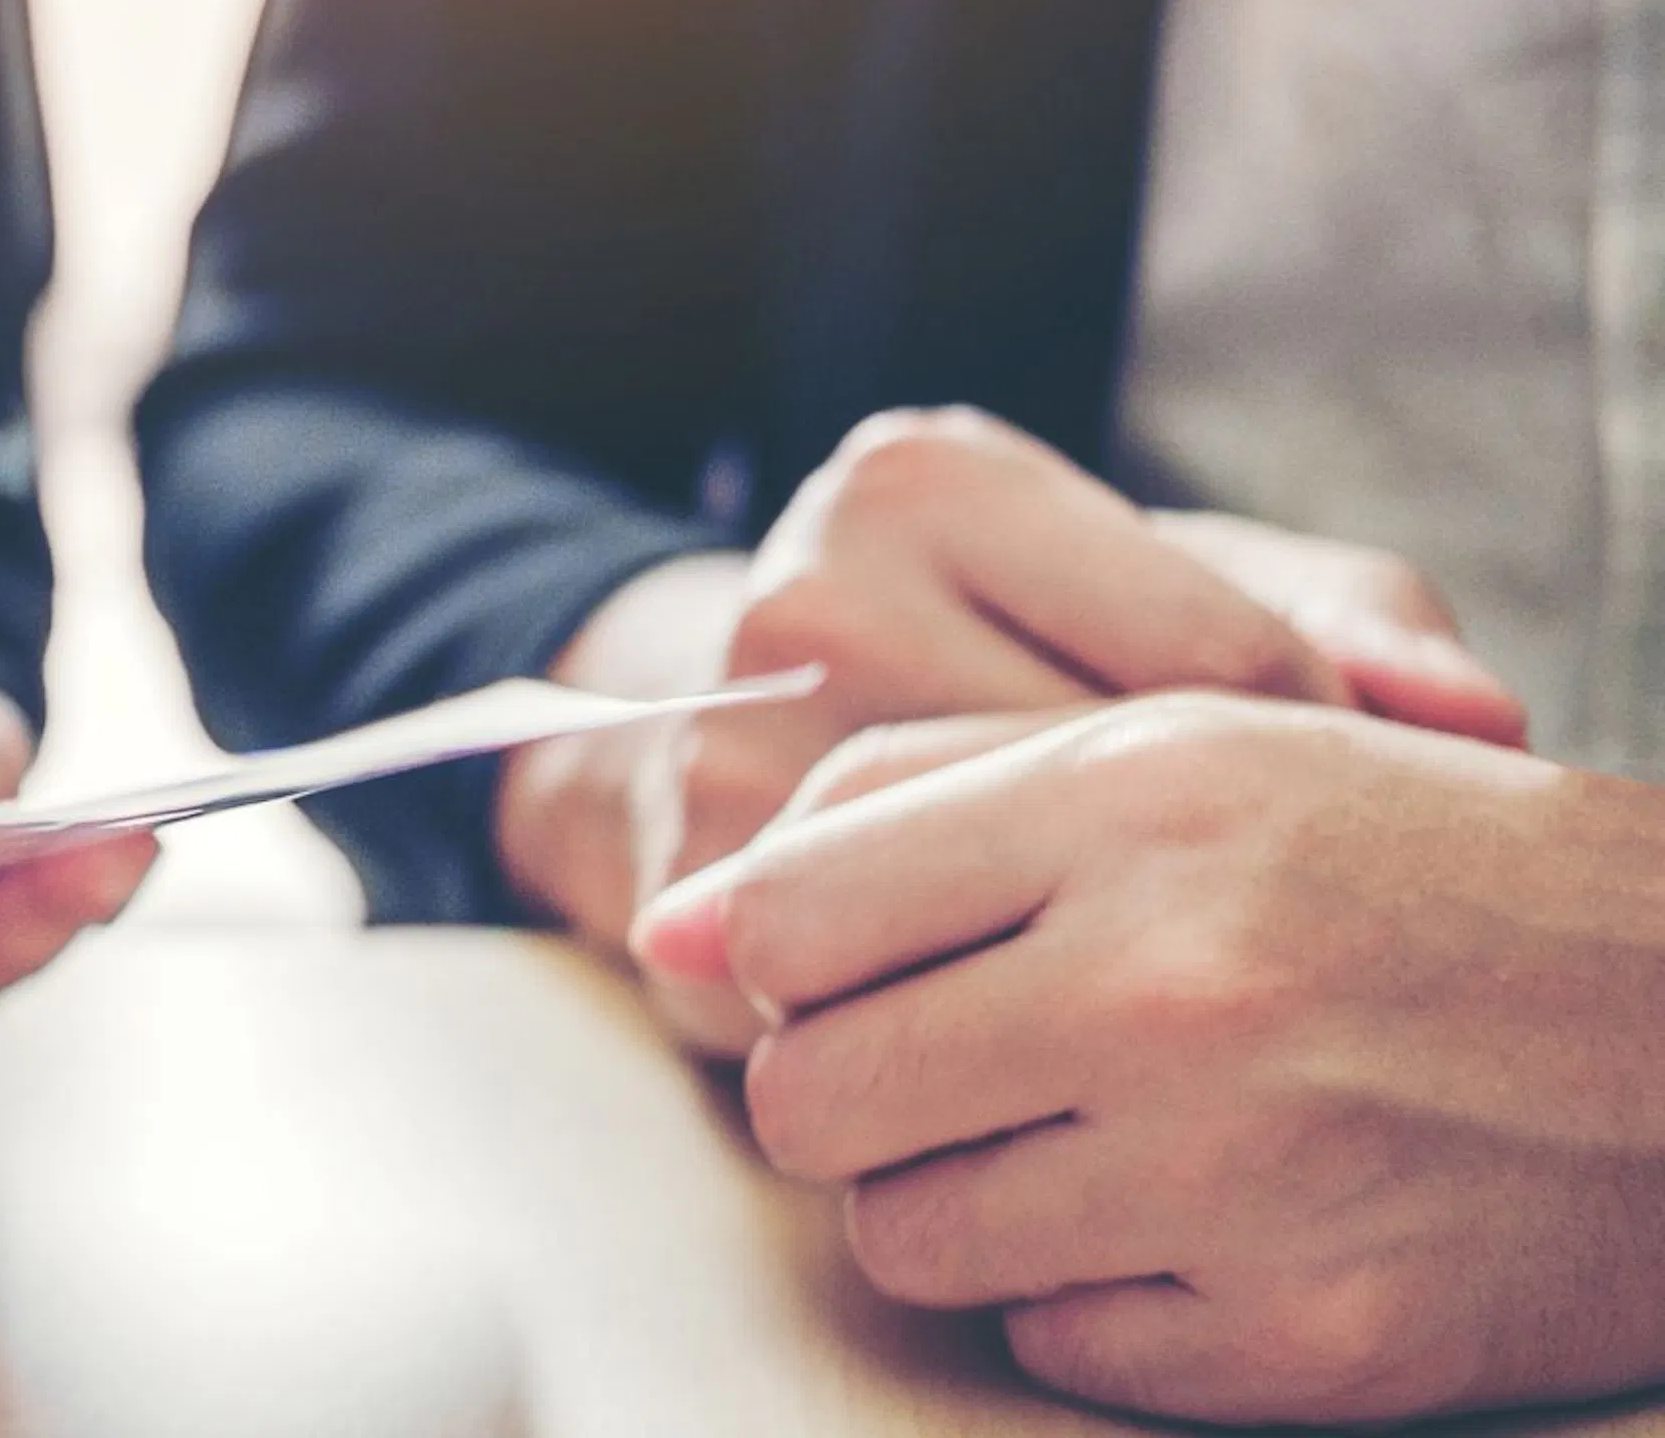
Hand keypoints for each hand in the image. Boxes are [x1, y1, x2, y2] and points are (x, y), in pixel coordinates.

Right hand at [502, 407, 1524, 1049]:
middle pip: (1106, 791)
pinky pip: (900, 999)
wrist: (708, 732)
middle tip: (1242, 920)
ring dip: (1088, 962)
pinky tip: (1019, 1005)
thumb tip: (1484, 721)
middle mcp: (811, 588)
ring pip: (1004, 910)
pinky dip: (979, 1022)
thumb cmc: (988, 653)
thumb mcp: (1153, 584)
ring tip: (1131, 964)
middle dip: (1199, 876)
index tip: (1305, 823)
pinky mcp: (688, 887)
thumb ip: (1343, 620)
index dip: (1304, 768)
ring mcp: (729, 740)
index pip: (1214, 654)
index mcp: (928, 479)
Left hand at [631, 700, 1664, 1425]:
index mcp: (1135, 804)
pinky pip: (1053, 1345)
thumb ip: (913, 801)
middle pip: (809, 1093)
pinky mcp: (1301, 1338)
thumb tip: (680, 918)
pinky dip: (1097, 1300)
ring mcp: (1236, 1175)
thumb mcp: (1192, 754)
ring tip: (1088, 1135)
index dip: (778, 953)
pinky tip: (1199, 1221)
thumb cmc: (1421, 870)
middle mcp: (1175, 985)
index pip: (786, 912)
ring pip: (905, 1237)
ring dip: (961, 1199)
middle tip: (958, 1064)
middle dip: (851, 1089)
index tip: (838, 966)